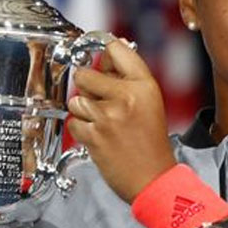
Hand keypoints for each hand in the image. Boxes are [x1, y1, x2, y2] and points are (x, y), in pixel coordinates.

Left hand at [67, 40, 176, 202]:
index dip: (101, 47)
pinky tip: (99, 137)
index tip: (92, 48)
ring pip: (76, 100)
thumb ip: (129, 76)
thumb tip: (109, 50)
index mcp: (144, 85)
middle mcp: (126, 97)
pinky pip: (74, 122)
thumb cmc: (151, 143)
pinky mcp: (94, 135)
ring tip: (103, 123)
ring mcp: (108, 116)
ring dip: (84, 111)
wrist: (153, 179)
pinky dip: (82, 131)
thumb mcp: (150, 102)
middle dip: (87, 87)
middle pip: (85, 74)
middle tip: (101, 101)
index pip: (116, 50)